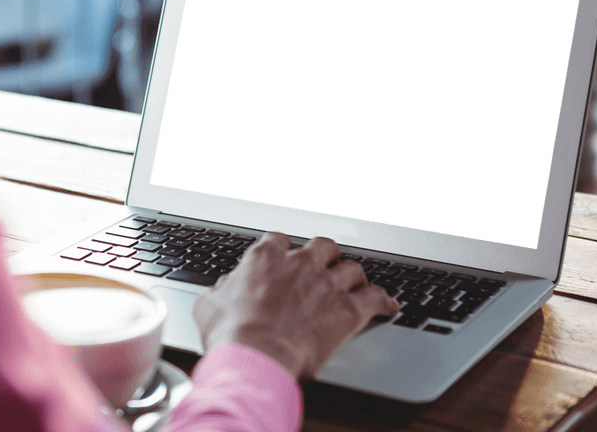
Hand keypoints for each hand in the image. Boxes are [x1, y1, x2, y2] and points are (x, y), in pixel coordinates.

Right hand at [192, 233, 398, 381]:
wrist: (257, 356)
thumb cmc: (231, 333)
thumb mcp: (209, 305)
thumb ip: (221, 290)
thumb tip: (223, 289)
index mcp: (266, 257)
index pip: (279, 240)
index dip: (283, 251)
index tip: (283, 260)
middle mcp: (300, 263)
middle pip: (324, 246)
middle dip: (325, 257)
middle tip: (323, 269)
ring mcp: (327, 284)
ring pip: (352, 268)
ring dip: (353, 278)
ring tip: (354, 287)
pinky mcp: (348, 309)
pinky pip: (376, 298)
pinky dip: (384, 301)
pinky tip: (387, 306)